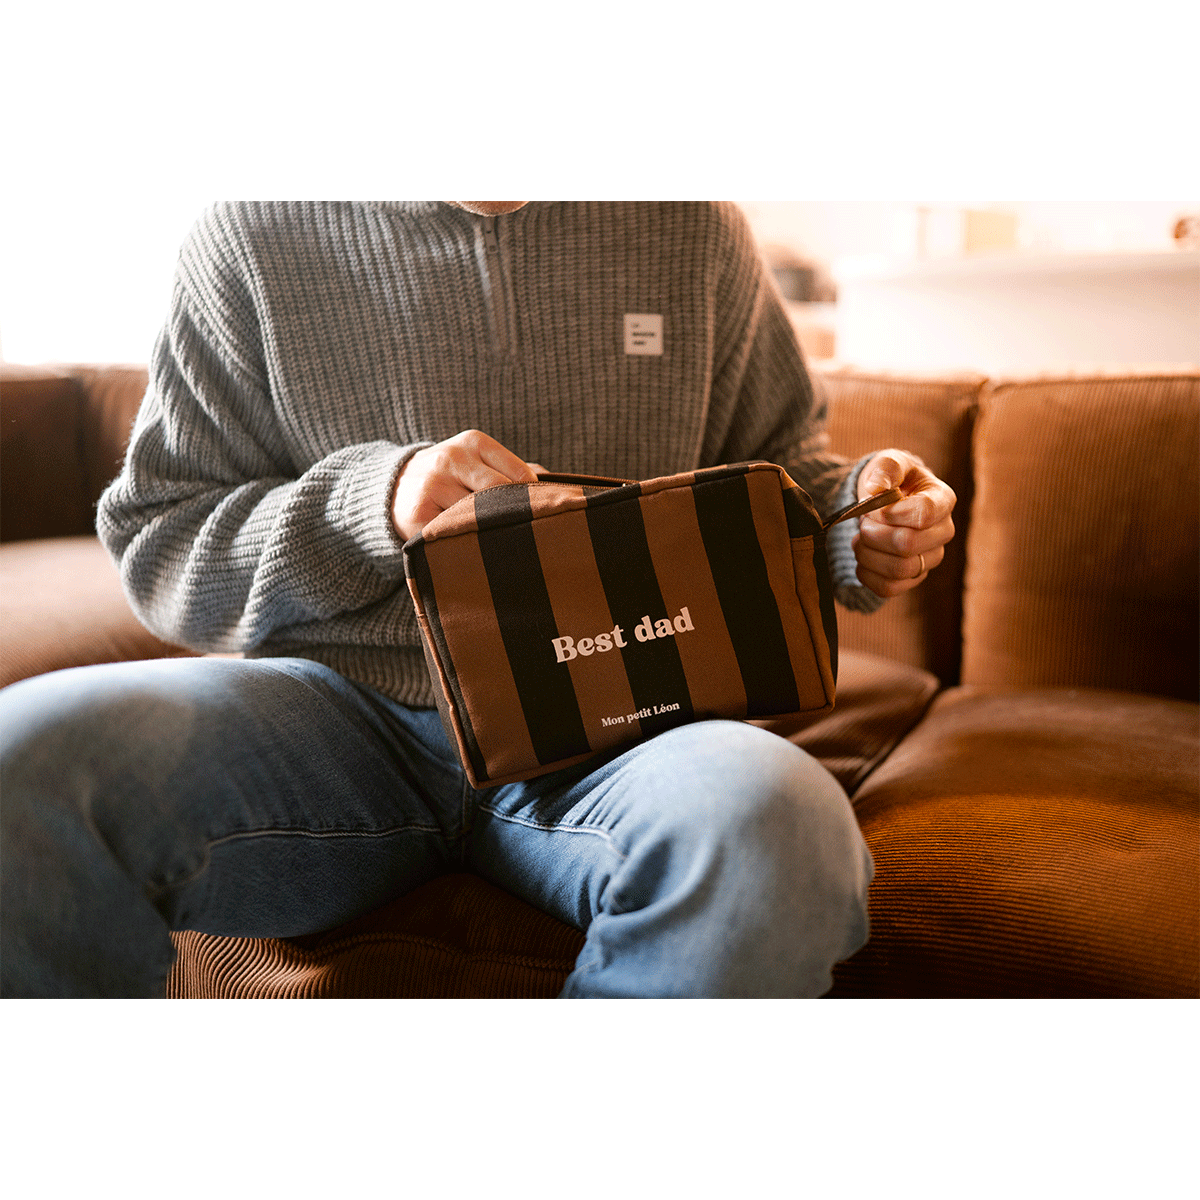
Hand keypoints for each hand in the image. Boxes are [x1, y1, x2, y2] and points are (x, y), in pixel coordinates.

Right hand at [392, 430, 542, 541]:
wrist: (393, 487)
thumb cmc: (452, 477)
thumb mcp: (478, 461)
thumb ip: (513, 471)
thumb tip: (558, 485)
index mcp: (474, 442)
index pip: (519, 473)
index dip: (531, 498)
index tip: (537, 514)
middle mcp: (451, 459)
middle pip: (500, 494)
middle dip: (513, 516)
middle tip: (526, 536)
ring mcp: (432, 486)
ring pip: (477, 517)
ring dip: (490, 533)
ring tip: (500, 544)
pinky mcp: (417, 515)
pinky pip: (451, 535)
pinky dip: (464, 544)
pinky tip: (471, 548)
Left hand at [852, 449, 955, 598]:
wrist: (880, 502)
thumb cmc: (889, 480)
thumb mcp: (888, 462)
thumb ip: (886, 468)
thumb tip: (877, 488)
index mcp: (942, 500)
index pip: (924, 513)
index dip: (893, 513)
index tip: (877, 507)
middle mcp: (943, 532)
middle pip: (908, 545)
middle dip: (874, 533)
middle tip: (863, 522)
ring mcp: (929, 558)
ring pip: (898, 569)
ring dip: (867, 553)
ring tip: (860, 538)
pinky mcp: (912, 578)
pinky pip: (888, 588)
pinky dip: (866, 574)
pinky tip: (862, 555)